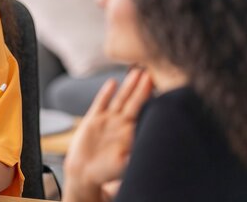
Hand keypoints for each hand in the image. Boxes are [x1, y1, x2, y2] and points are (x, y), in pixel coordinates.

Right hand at [63, 69, 152, 201]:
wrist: (84, 173)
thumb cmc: (106, 172)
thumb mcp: (124, 165)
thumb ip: (135, 154)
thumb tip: (150, 147)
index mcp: (131, 133)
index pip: (145, 113)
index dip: (152, 101)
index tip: (162, 88)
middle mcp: (121, 124)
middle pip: (134, 101)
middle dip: (143, 87)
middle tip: (152, 72)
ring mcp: (108, 120)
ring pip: (120, 99)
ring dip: (128, 86)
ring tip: (136, 72)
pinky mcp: (93, 119)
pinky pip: (101, 103)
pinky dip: (106, 93)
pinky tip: (112, 82)